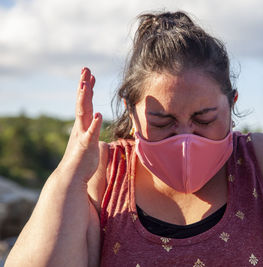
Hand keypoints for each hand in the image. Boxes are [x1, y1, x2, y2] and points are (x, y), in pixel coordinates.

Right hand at [58, 67, 102, 184]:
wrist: (72, 176)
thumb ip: (92, 130)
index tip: (90, 75)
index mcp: (82, 124)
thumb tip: (95, 124)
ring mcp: (82, 134)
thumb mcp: (89, 140)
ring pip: (83, 113)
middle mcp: (81, 126)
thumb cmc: (82, 159)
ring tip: (86, 85)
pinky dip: (94, 124)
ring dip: (84, 99)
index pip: (85, 102)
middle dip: (84, 86)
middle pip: (83, 102)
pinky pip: (90, 133)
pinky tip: (98, 115)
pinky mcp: (85, 145)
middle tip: (86, 69)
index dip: (87, 89)